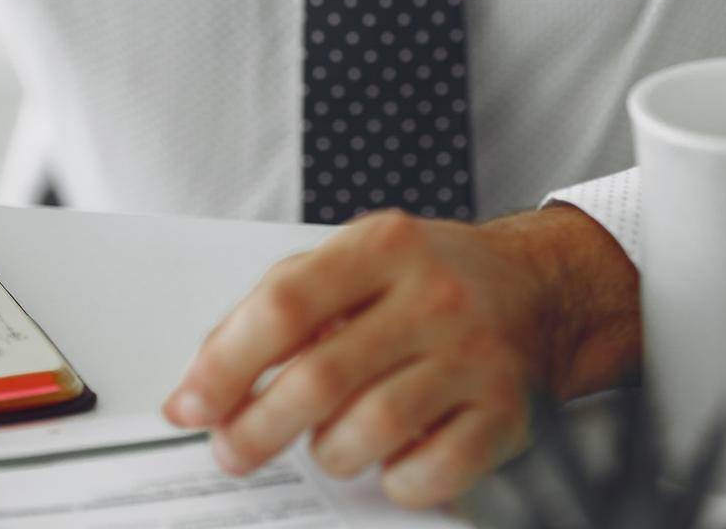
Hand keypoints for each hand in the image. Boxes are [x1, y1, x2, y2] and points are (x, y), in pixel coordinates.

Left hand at [161, 204, 640, 511]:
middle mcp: (432, 295)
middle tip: (234, 449)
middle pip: (320, 375)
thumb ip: (272, 310)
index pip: (286, 305)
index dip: (227, 363)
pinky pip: (429, 473)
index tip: (192, 403)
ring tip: (326, 441)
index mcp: (382, 246)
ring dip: (329, 452)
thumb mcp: (350, 263)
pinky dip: (393, 480)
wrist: (533, 288)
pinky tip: (388, 460)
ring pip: (369, 430)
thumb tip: (196, 385)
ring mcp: (473, 355)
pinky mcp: (505, 413)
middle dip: (259, 426)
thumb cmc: (425, 279)